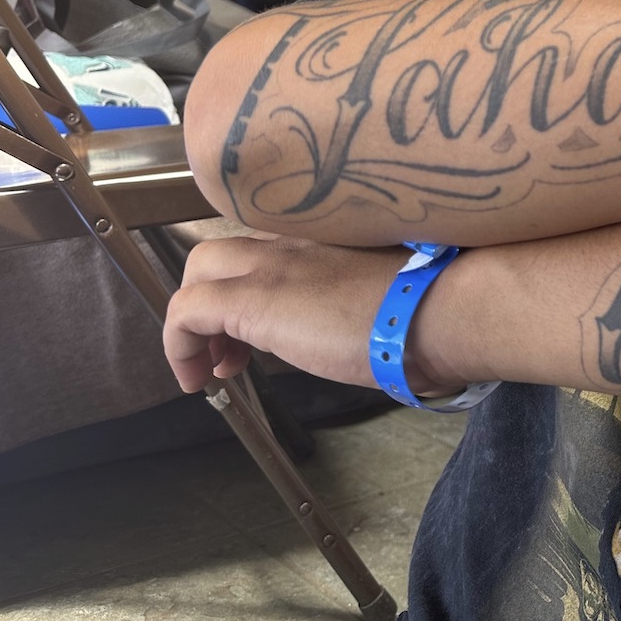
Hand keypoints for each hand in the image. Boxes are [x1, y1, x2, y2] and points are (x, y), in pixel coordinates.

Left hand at [163, 234, 421, 392]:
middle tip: (232, 351)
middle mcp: (292, 242)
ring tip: (214, 371)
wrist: (440, 310)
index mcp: (326, 240)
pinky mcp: (252, 300)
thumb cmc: (435, 308)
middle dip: (210, 300)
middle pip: (217, 254)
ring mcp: (270, 266)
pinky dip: (180, 346)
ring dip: (195, 325)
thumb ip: (363, 298)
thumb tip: (367, 331)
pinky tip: (200, 381)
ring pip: (197, 273)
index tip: (263, 333)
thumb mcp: (391, 294)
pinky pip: (186, 312)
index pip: (263, 248)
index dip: (250, 286)